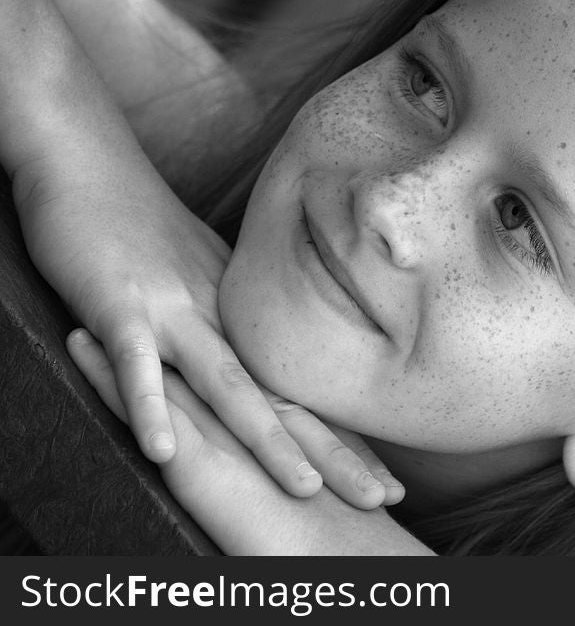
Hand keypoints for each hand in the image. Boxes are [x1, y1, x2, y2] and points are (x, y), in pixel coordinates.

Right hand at [1, 0, 398, 509]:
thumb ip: (234, 325)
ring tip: (303, 487)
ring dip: (265, 439)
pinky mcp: (122, 309)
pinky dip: (148, 406)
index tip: (390, 481)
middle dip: (335, 454)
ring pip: (227, 386)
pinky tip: (162, 451)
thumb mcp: (207, 281)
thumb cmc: (149, 229)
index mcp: (244, 322)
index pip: (303, 393)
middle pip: (286, 400)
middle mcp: (222, 322)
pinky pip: (136, 365)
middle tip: (383, 497)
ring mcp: (175, 314)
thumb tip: (261, 366)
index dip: (346, 439)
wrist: (94, 167)